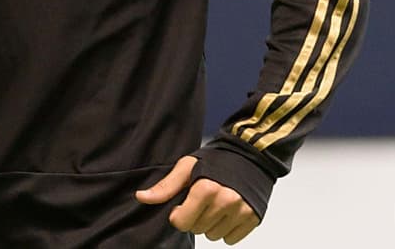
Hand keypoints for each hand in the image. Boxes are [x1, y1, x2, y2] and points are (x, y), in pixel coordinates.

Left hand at [136, 155, 260, 244]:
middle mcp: (226, 201)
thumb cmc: (216, 160)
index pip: (181, 222)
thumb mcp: (187, 167)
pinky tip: (227, 212)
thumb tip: (141, 197)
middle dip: (195, 218)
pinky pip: (231, 239)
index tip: (184, 204)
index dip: (179, 214)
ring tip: (215, 205)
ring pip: (214, 236)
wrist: (250, 155)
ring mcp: (241, 211)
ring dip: (211, 225)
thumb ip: (166, 186)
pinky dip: (227, 230)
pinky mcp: (253, 219)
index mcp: (206, 188)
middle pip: (197, 230)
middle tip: (201, 202)